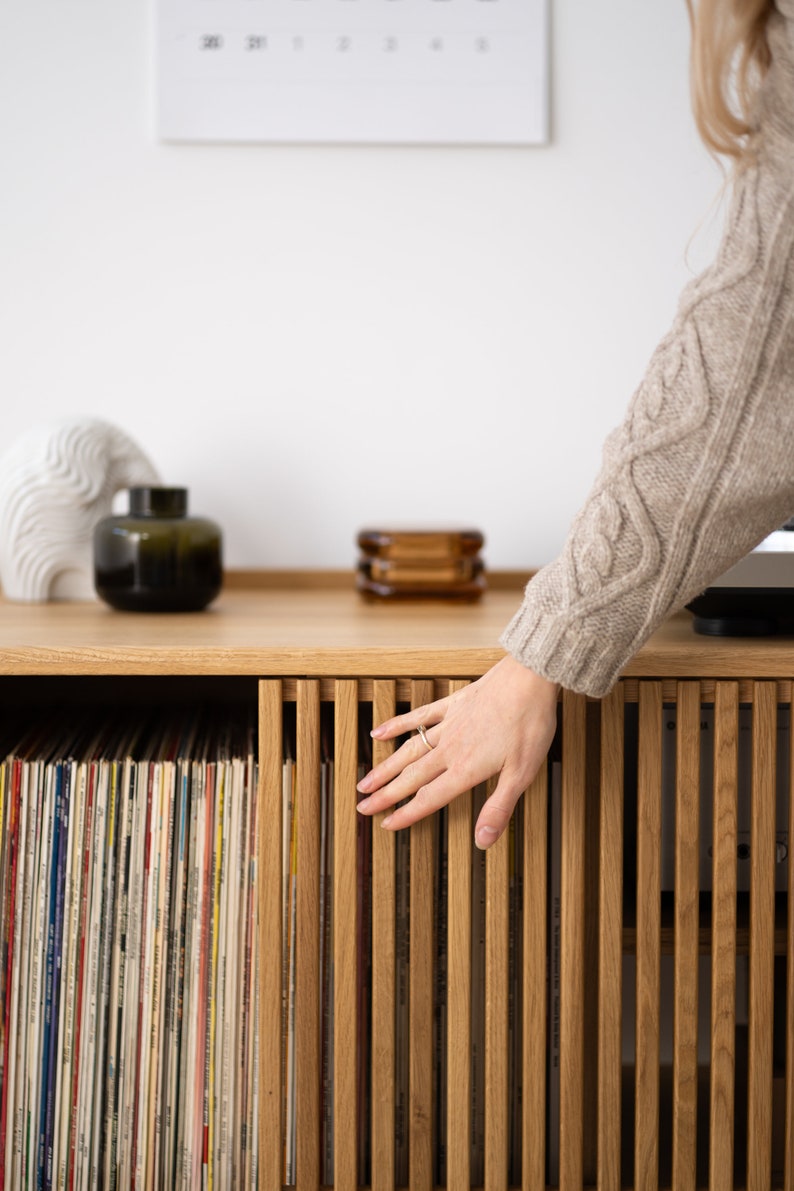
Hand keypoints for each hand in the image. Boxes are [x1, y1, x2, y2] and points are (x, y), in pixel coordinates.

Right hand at [356, 654, 558, 847]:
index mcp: (466, 769)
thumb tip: (483, 841)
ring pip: (408, 750)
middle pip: (411, 776)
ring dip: (385, 767)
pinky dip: (397, 725)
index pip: (429, 798)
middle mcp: (450, 749)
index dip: (407, 814)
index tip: (385, 824)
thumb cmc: (530, 726)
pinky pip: (418, 717)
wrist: (529, 680)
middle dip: (386, 794)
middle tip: (362, 806)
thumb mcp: (522, 774)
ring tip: (365, 781)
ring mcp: (448, 725)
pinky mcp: (452, 705)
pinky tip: (378, 732)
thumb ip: (499, 808)